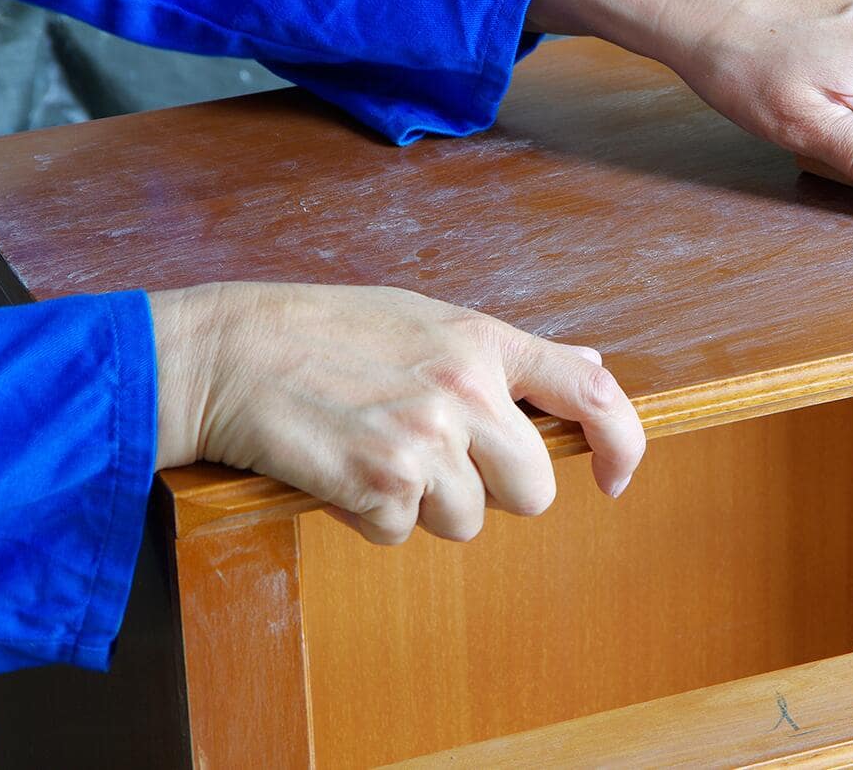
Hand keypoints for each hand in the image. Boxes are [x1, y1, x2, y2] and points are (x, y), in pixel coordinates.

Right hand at [149, 283, 644, 543]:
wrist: (229, 353)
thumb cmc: (320, 332)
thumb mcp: (422, 317)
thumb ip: (503, 352)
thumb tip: (586, 364)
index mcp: (481, 342)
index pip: (590, 394)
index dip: (622, 443)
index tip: (615, 475)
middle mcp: (466, 392)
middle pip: (533, 492)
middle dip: (490, 490)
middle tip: (431, 457)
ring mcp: (426, 441)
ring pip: (467, 521)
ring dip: (423, 505)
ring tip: (372, 449)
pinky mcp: (382, 487)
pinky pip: (402, 534)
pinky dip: (371, 516)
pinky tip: (341, 467)